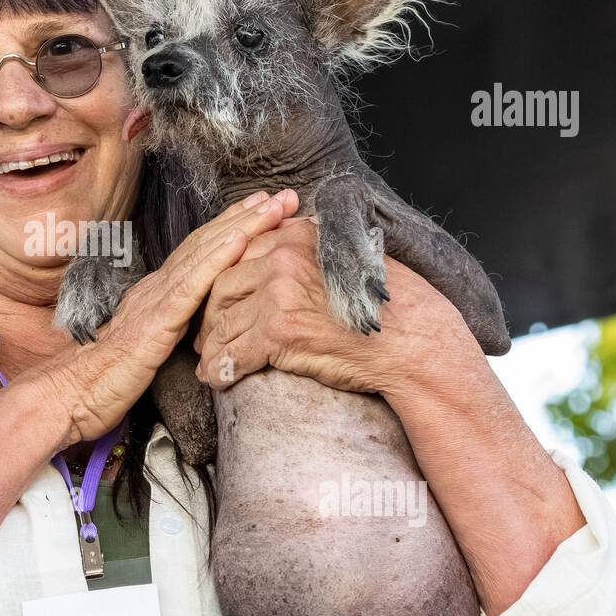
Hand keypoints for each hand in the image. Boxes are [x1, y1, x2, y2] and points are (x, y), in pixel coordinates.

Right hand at [42, 189, 299, 441]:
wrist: (73, 393)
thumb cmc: (106, 379)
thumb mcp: (146, 346)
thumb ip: (167, 327)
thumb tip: (191, 322)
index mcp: (157, 294)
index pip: (200, 253)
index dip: (231, 227)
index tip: (261, 209)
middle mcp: (158, 286)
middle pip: (207, 243)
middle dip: (245, 216)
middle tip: (281, 194)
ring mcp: (157, 299)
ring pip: (205, 253)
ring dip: (242, 225)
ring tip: (272, 205)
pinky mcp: (158, 320)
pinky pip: (193, 284)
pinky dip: (218, 257)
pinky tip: (240, 238)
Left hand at [194, 215, 482, 398]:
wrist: (412, 340)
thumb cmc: (385, 306)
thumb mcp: (344, 261)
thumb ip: (308, 255)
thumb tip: (275, 262)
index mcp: (297, 236)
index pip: (240, 255)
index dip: (222, 282)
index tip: (215, 301)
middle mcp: (284, 257)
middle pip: (223, 286)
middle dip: (209, 315)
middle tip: (203, 335)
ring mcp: (279, 292)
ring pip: (224, 321)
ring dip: (211, 345)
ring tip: (207, 361)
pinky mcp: (279, 330)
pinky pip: (235, 353)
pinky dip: (221, 369)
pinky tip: (217, 380)